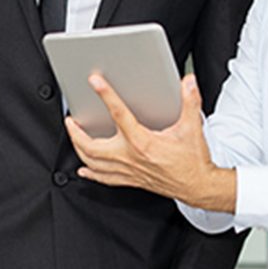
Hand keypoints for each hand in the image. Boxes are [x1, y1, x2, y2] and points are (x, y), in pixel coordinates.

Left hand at [65, 73, 236, 212]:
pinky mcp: (130, 180)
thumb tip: (187, 83)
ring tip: (74, 137)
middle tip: (70, 120)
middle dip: (76, 133)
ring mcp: (128, 171)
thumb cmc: (192, 160)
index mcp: (142, 142)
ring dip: (79, 149)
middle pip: (92, 146)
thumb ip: (190, 101)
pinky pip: (104, 179)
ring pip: (93, 163)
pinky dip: (90, 172)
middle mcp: (130, 157)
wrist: (197, 186)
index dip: (106, 95)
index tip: (95, 82)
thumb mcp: (192, 127)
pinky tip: (84, 168)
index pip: (119, 113)